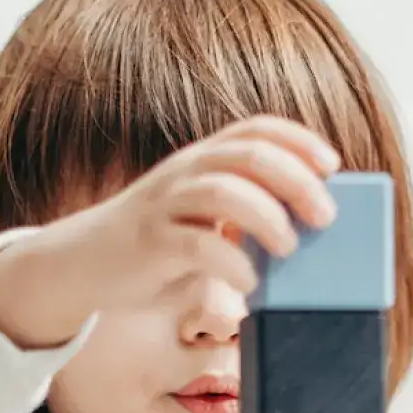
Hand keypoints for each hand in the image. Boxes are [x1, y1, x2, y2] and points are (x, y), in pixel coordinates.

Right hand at [0, 116, 340, 348]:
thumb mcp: (198, 219)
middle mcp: (184, 174)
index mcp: (200, 161)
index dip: (298, 140)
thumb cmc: (152, 247)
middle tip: (325, 217)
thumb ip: (239, 216)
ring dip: (267, 217)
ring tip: (290, 248)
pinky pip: (196, 244)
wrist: (80, 265)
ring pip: (223, 191)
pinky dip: (232, 261)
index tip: (332, 165)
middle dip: (295, 181)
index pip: (254, 130)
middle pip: (248, 156)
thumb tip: (303, 231)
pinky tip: (249, 282)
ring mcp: (164, 207)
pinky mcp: (149, 244)